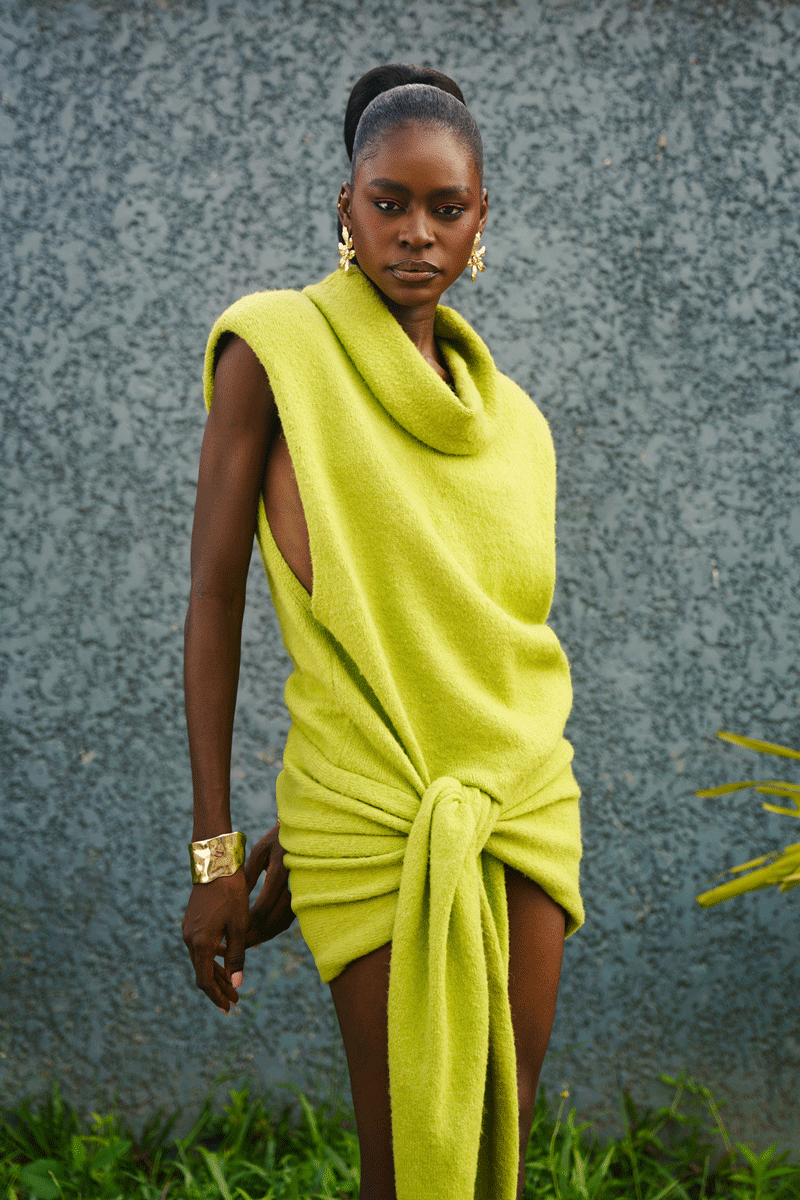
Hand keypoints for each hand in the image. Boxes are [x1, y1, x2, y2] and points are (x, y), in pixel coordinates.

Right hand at [182, 868, 248, 1011]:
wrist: (215, 865)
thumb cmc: (231, 894)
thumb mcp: (239, 926)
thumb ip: (237, 956)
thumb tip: (236, 985)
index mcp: (201, 943)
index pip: (205, 980)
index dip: (217, 996)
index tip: (229, 1007)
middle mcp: (190, 939)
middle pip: (203, 972)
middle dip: (218, 988)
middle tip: (234, 1001)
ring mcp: (188, 930)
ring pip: (201, 960)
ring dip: (216, 973)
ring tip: (231, 985)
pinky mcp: (191, 923)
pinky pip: (200, 947)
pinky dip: (211, 958)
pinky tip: (224, 959)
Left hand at [243, 823, 295, 946]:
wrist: (305, 833)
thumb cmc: (276, 840)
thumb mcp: (260, 851)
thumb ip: (248, 874)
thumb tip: (235, 899)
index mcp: (280, 873)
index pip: (263, 907)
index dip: (247, 923)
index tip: (231, 931)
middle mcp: (293, 886)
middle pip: (272, 920)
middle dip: (253, 935)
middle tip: (235, 946)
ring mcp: (300, 894)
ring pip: (281, 923)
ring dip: (263, 936)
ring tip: (244, 944)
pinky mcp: (302, 898)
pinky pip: (287, 920)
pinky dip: (273, 930)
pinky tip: (260, 936)